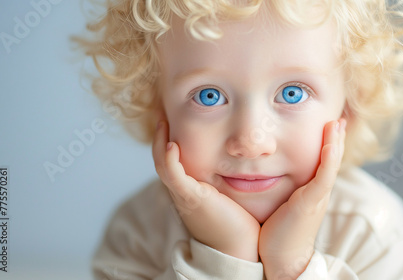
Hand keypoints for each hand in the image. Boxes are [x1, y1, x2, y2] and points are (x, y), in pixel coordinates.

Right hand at [152, 121, 260, 261]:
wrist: (238, 250)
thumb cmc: (238, 225)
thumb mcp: (229, 196)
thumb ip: (229, 180)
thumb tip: (242, 165)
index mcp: (190, 190)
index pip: (173, 161)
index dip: (169, 141)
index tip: (173, 122)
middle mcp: (183, 191)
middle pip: (162, 159)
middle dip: (161, 137)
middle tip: (163, 116)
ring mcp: (184, 194)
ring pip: (163, 164)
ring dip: (160, 142)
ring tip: (163, 122)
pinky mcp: (190, 198)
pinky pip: (172, 175)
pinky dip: (169, 159)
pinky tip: (173, 144)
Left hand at [259, 119, 345, 278]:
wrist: (282, 258)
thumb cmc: (277, 233)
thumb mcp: (282, 205)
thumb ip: (281, 191)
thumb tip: (265, 177)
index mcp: (311, 191)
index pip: (323, 161)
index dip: (327, 143)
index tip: (328, 125)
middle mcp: (319, 191)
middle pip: (332, 158)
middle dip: (335, 137)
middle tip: (338, 118)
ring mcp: (318, 196)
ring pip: (331, 163)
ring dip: (336, 141)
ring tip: (338, 122)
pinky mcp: (313, 202)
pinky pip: (325, 176)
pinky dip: (329, 158)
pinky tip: (330, 142)